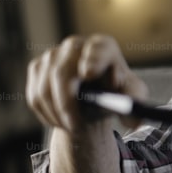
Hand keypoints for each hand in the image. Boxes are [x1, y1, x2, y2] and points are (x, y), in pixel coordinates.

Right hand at [27, 34, 146, 132]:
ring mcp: (53, 55)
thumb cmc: (116, 94)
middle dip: (66, 101)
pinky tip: (62, 120)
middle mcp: (76, 46)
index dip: (93, 58)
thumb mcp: (132, 98)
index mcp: (104, 47)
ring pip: (46, 88)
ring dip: (58, 114)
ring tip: (74, 127)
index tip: (89, 74)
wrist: (93, 101)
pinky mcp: (37, 68)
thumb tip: (134, 119)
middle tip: (74, 125)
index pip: (97, 47)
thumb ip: (136, 104)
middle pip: (62, 70)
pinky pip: (36, 96)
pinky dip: (48, 114)